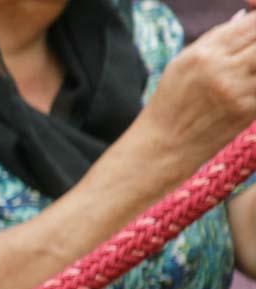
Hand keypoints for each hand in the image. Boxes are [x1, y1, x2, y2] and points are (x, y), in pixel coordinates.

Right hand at [138, 9, 255, 165]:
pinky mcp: (249, 111)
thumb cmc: (170, 104)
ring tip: (246, 72)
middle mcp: (223, 70)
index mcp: (205, 54)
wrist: (162, 149)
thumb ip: (215, 38)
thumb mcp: (182, 63)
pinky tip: (246, 87)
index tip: (253, 31)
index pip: (252, 24)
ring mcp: (238, 91)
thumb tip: (246, 17)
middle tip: (251, 56)